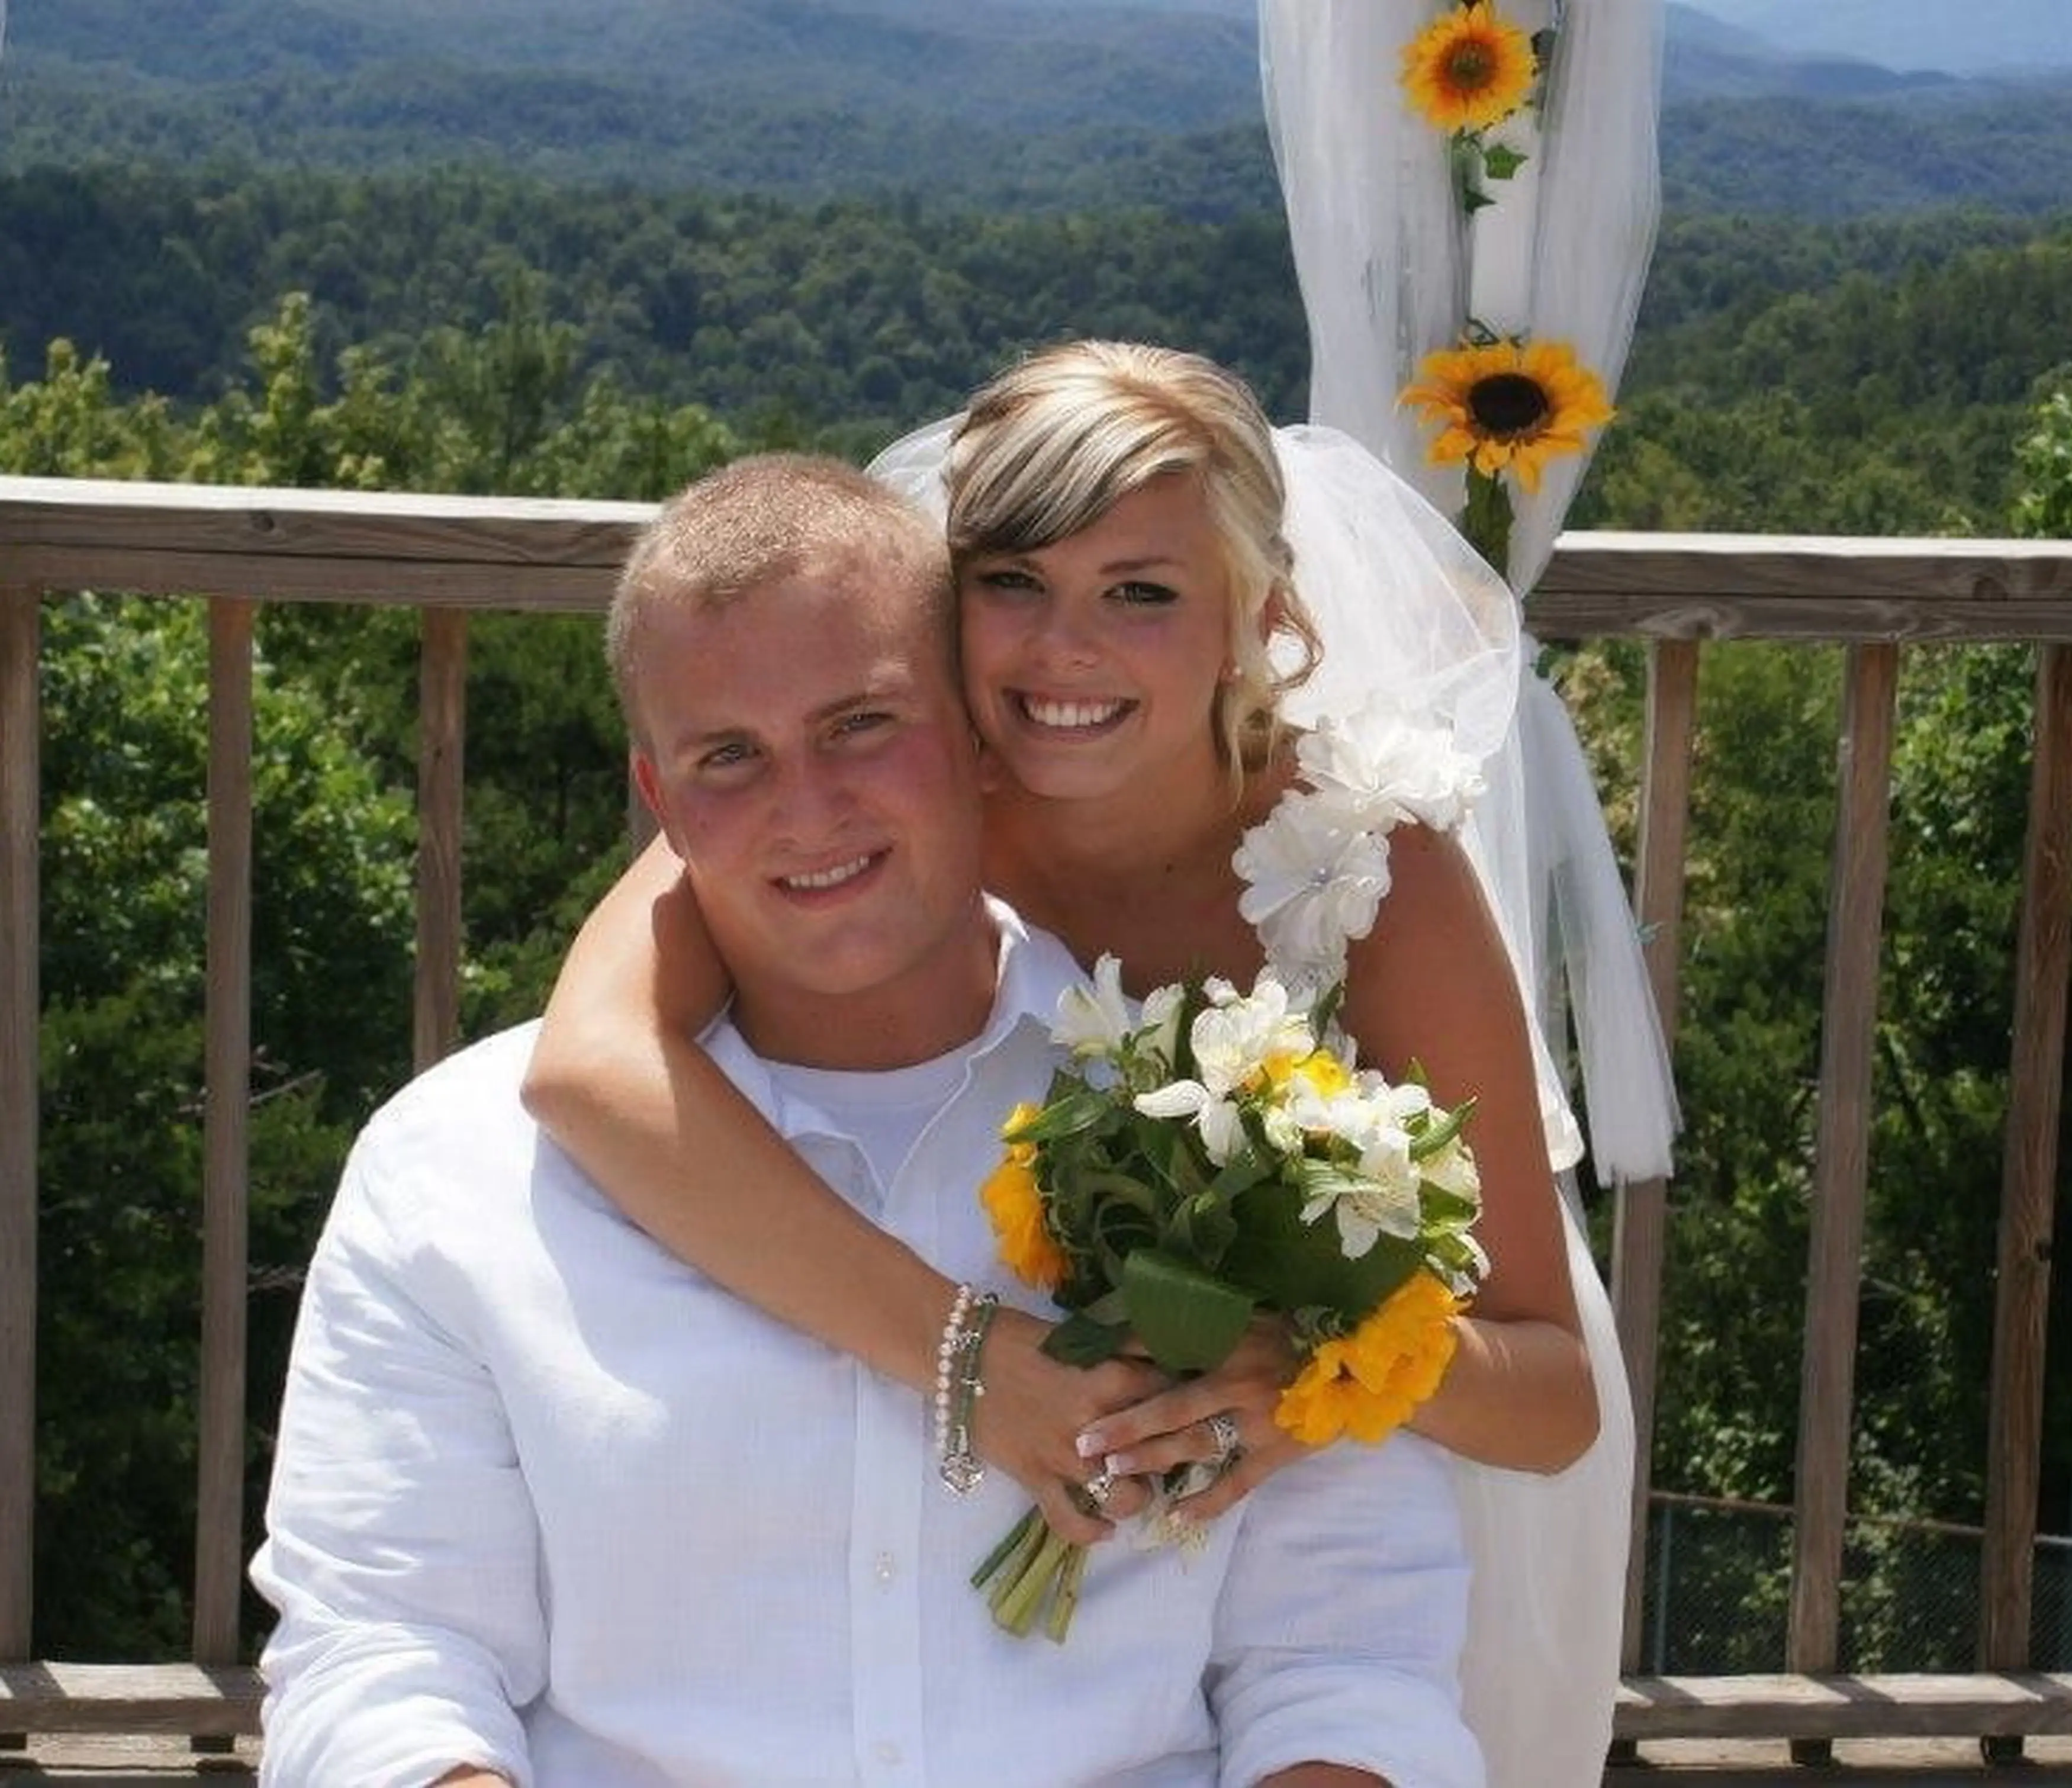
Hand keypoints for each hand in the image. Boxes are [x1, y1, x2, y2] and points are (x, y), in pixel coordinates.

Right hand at [970, 1306, 1167, 1542]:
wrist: (958, 1357)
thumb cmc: (1019, 1338)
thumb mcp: (1080, 1335)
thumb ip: (1125, 1346)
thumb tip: (1169, 1350)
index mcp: (1109, 1379)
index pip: (1169, 1394)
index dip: (1183, 1400)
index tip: (1187, 1404)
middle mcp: (1096, 1425)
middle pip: (1158, 1452)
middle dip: (1170, 1452)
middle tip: (1171, 1449)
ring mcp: (1065, 1458)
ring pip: (1125, 1497)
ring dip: (1139, 1494)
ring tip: (1139, 1485)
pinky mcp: (1036, 1480)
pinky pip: (1070, 1521)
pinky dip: (1092, 1531)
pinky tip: (1107, 1529)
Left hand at [1070, 1316, 1306, 1522]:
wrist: (1353, 1363)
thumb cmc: (1292, 1331)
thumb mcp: (1246, 1313)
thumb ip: (1204, 1322)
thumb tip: (1153, 1314)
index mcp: (1226, 1342)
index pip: (1164, 1349)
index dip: (1121, 1361)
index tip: (1082, 1370)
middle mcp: (1235, 1382)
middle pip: (1169, 1406)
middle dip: (1124, 1425)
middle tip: (1083, 1442)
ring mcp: (1256, 1421)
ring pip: (1195, 1444)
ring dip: (1153, 1458)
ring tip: (1113, 1473)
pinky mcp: (1275, 1452)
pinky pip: (1237, 1483)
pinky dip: (1208, 1502)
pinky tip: (1176, 1517)